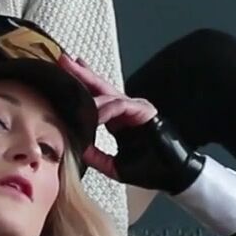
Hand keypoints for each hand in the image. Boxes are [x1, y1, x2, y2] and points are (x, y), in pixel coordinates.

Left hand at [59, 56, 197, 189]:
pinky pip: (120, 106)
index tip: (63, 79)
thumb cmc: (149, 170)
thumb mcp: (114, 166)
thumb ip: (96, 157)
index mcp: (118, 119)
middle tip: (64, 60)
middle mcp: (126, 109)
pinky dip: (105, 110)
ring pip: (109, 93)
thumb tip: (78, 150)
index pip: (97, 99)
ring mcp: (136, 108)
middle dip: (82, 74)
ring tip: (71, 88)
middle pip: (100, 88)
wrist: (172, 175)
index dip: (81, 88)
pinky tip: (94, 115)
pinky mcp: (144, 110)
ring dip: (89, 91)